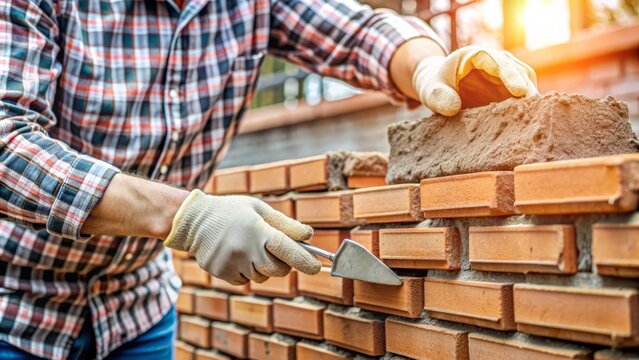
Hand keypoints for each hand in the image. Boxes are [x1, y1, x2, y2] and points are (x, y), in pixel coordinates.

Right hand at [164, 190, 320, 284]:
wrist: (192, 220)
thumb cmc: (231, 211)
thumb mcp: (259, 209)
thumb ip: (285, 224)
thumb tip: (308, 236)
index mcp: (258, 231)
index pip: (289, 251)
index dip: (306, 261)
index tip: (316, 267)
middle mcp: (246, 249)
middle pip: (279, 270)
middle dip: (284, 264)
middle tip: (275, 250)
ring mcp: (232, 263)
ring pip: (261, 276)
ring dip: (263, 266)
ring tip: (249, 247)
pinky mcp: (221, 273)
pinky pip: (244, 280)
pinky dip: (246, 271)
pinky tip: (236, 254)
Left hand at [412, 45, 538, 115]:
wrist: (437, 84)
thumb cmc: (434, 84)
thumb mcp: (430, 90)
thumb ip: (438, 97)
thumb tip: (453, 109)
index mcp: (477, 55)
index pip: (499, 62)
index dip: (511, 76)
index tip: (520, 91)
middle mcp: (495, 61)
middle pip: (518, 71)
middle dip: (527, 89)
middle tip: (537, 109)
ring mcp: (504, 75)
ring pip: (525, 82)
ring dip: (530, 99)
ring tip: (535, 118)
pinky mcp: (507, 89)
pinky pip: (522, 96)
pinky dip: (526, 106)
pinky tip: (528, 122)